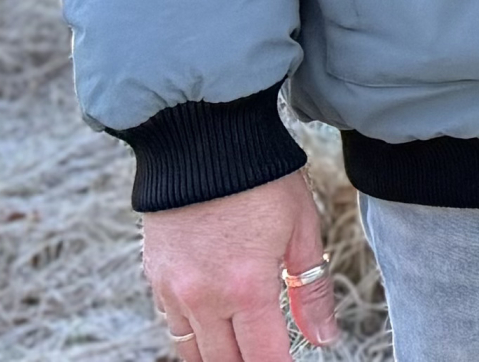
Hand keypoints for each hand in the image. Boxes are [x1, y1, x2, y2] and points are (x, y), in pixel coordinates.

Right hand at [139, 168, 335, 357]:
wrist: (202, 139)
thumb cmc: (261, 178)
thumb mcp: (301, 229)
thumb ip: (311, 291)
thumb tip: (324, 338)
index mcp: (248, 288)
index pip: (265, 359)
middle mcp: (205, 297)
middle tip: (269, 354)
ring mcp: (174, 290)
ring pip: (193, 352)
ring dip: (219, 356)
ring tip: (242, 348)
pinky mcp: (154, 277)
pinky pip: (172, 324)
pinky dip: (194, 333)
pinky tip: (215, 324)